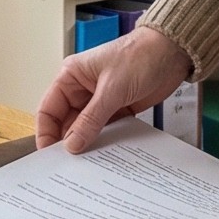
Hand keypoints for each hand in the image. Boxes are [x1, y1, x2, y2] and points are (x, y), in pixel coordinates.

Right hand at [35, 26, 193, 151]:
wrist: (173, 51)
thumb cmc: (139, 56)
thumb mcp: (111, 89)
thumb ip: (91, 119)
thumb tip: (71, 145)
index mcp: (71, 77)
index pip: (48, 109)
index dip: (46, 133)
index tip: (48, 156)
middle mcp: (81, 90)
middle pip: (66, 122)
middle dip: (67, 143)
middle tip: (68, 167)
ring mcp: (100, 101)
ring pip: (85, 129)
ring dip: (87, 144)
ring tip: (87, 166)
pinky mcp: (118, 109)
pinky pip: (105, 130)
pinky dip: (105, 142)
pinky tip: (106, 156)